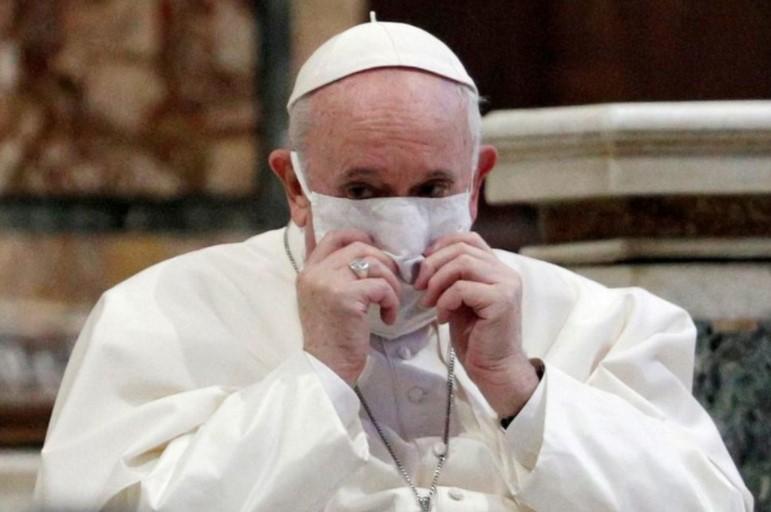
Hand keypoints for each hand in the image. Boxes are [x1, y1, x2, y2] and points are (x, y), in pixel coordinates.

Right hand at [298, 229, 400, 384]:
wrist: (325, 367)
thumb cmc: (330, 338)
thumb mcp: (323, 300)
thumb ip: (335, 276)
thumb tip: (368, 257)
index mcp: (308, 272)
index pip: (334, 236)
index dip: (359, 237)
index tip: (375, 252)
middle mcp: (315, 273)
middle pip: (359, 247)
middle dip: (384, 262)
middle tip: (391, 283)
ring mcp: (329, 283)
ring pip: (374, 264)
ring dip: (391, 283)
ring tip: (389, 303)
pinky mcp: (347, 297)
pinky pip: (381, 286)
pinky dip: (392, 300)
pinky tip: (387, 317)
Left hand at [414, 232, 538, 416]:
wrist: (495, 370)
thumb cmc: (476, 338)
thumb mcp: (460, 301)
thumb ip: (452, 278)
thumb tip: (425, 261)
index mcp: (496, 269)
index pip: (468, 238)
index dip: (441, 245)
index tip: (423, 265)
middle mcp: (505, 272)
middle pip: (462, 248)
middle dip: (433, 265)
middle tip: (419, 286)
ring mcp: (506, 285)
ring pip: (462, 264)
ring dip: (437, 282)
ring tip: (429, 302)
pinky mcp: (501, 300)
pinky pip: (462, 288)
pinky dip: (445, 300)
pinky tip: (443, 317)